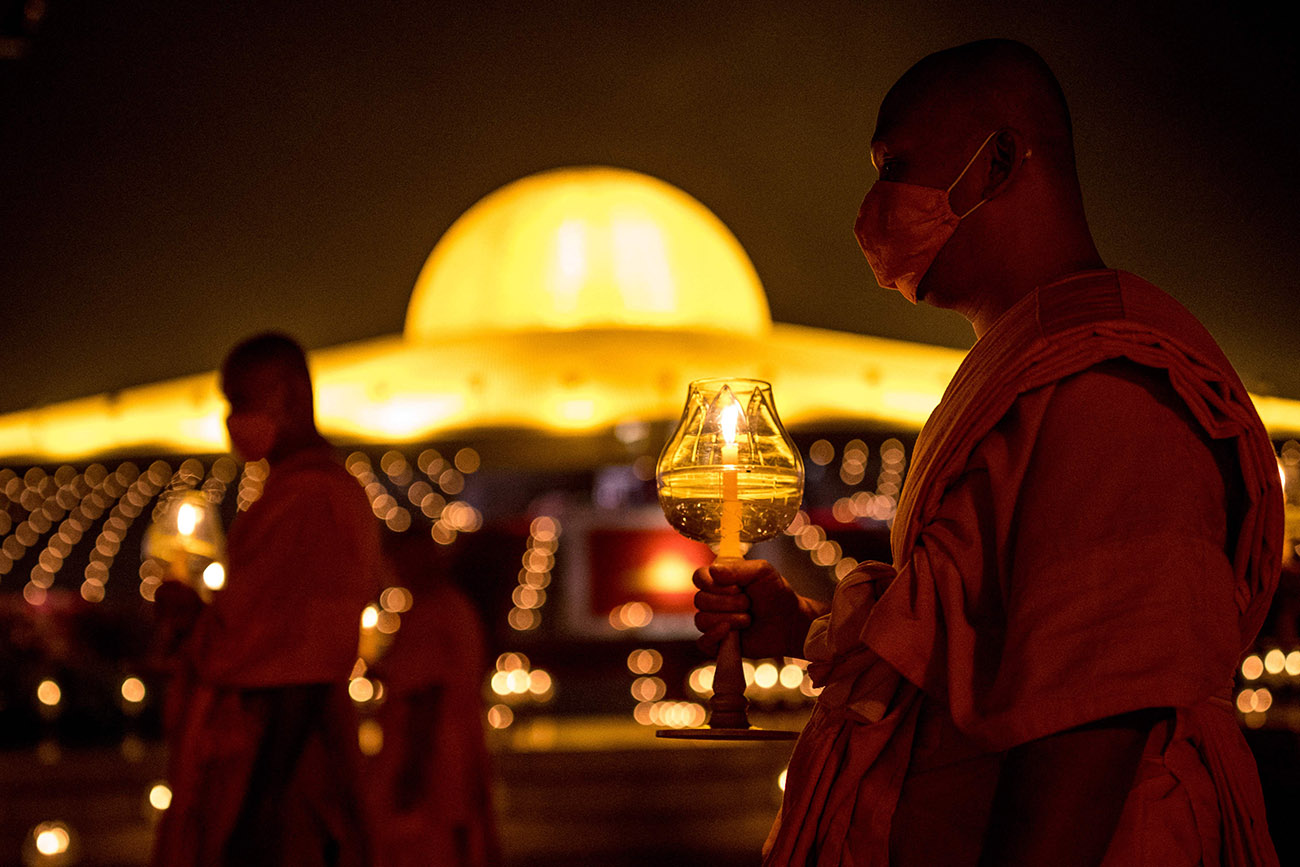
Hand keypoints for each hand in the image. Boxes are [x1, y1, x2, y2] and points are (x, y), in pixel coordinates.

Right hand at [692, 559, 820, 658]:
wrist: (790, 622)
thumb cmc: (777, 594)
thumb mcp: (762, 572)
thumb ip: (737, 568)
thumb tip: (712, 571)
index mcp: (719, 580)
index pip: (699, 577)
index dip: (713, 583)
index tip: (736, 587)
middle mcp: (713, 600)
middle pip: (700, 600)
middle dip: (728, 603)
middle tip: (748, 603)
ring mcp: (714, 621)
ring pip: (702, 620)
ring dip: (729, 619)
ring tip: (748, 619)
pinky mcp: (718, 642)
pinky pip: (703, 643)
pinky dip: (713, 637)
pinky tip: (730, 632)